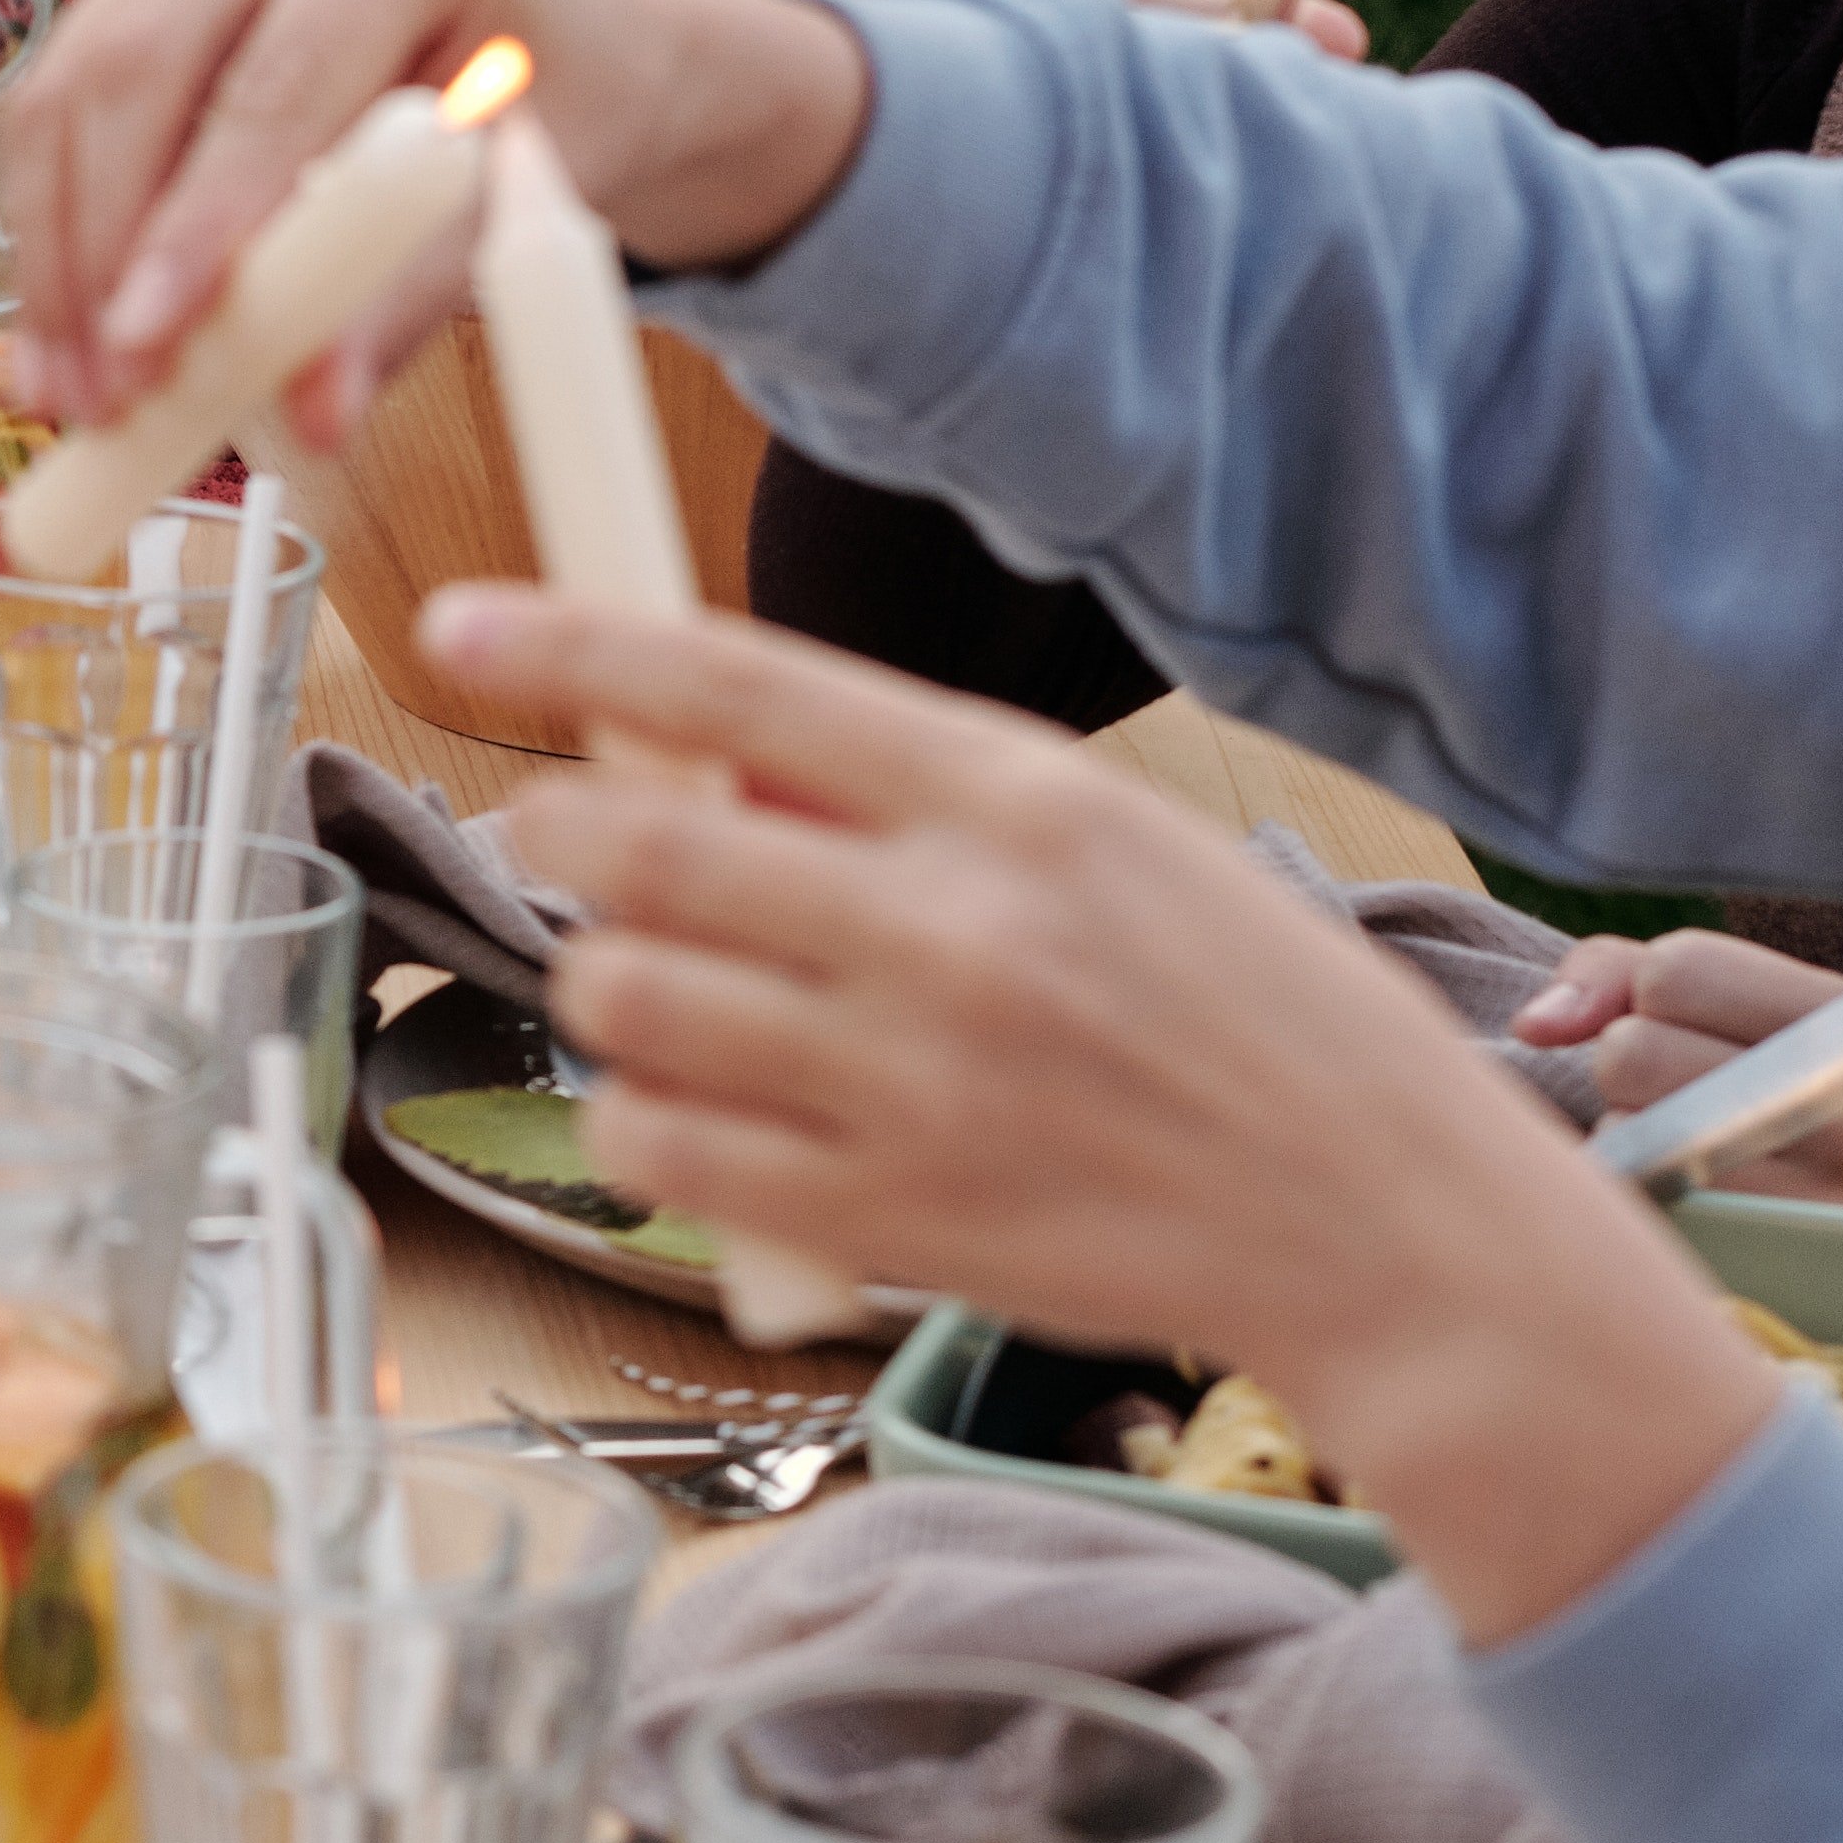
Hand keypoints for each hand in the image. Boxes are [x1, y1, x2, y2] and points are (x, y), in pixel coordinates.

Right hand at [0, 0, 869, 437]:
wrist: (559, 35)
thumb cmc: (558, 108)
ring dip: (54, 250)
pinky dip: (49, 222)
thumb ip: (403, 296)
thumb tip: (311, 415)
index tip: (147, 344)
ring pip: (72, 81)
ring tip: (68, 389)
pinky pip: (59, 95)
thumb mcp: (511, 205)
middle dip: (100, 249)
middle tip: (99, 394)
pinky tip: (61, 330)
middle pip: (136, 66)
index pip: (270, 83)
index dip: (196, 222)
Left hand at [416, 582, 1789, 1638]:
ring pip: (623, 998)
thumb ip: (912, 797)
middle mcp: (949, 931)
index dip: (571, 646)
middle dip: (560, 827)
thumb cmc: (1251, 1014)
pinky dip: (638, 1115)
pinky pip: (659, 1146)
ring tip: (671, 983)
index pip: (736, 686)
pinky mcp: (879, 1220)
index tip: (463, 623)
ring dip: (604, 979)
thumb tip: (709, 760)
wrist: (1379, 1220)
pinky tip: (695, 1102)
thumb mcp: (1112, 842)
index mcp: (1015, 800)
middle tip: (565, 833)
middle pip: (637, 845)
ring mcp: (907, 1083)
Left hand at [1508, 927, 1842, 1213]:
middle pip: (1633, 1050)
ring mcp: (1821, 1196)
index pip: (1677, 969)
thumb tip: (1536, 1024)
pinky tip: (1678, 1212)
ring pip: (1624, 1130)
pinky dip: (1628, 1203)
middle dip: (1623, 1073)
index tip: (1676, 1033)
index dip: (1641, 999)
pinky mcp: (1765, 1268)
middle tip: (1677, 1109)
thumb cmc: (1751, 1106)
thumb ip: (1616, 975)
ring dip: (1623, 1142)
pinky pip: (1630, 1210)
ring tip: (1686, 1160)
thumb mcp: (1713, 1015)